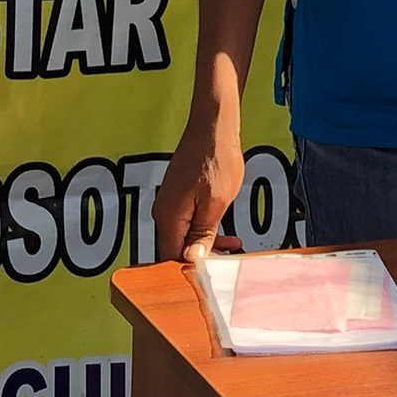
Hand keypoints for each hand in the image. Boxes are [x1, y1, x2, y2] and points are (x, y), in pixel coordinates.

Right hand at [151, 108, 247, 265]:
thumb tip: (191, 258)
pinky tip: (223, 227)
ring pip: (184, 235)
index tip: (215, 270)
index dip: (192, 268)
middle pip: (176, 248)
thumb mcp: (215, 203)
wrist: (213, 126)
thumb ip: (202, 233)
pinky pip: (187, 221)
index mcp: (168, 217)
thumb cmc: (215, 159)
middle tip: (228, 256)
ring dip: (206, 242)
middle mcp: (163, 211)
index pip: (171, 257)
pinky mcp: (178, 195)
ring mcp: (170, 202)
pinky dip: (204, 228)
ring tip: (232, 243)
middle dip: (202, 256)